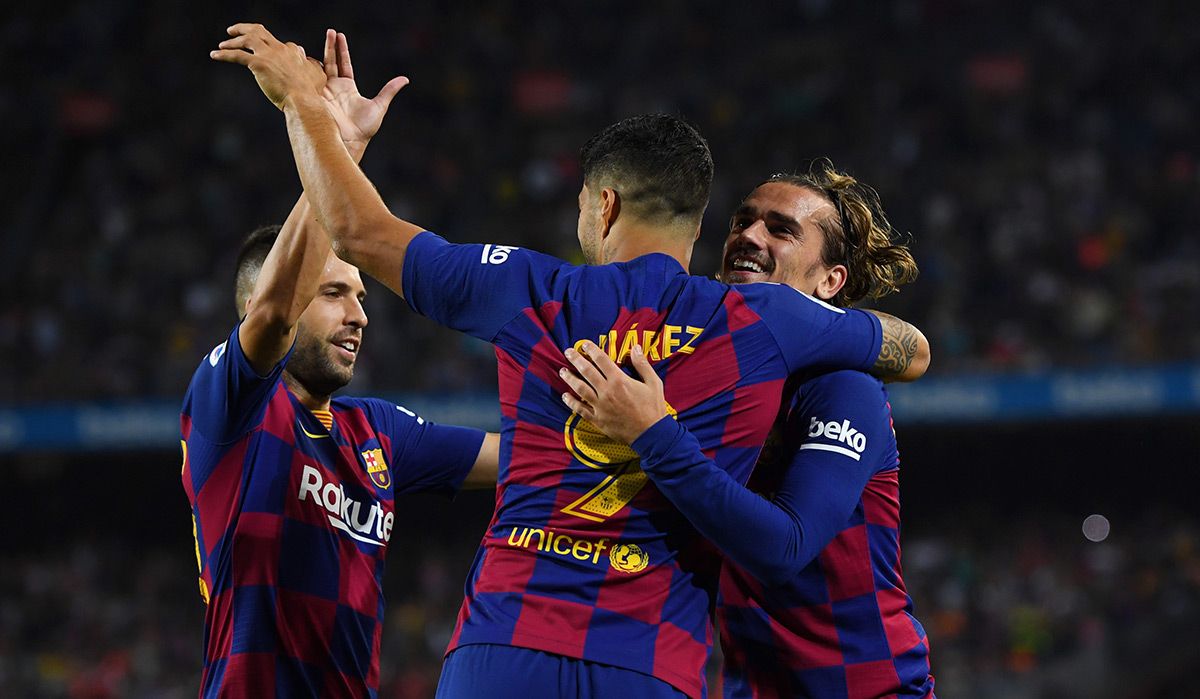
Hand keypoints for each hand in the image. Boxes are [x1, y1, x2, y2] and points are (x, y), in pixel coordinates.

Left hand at [210, 23, 325, 109]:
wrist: (303, 100)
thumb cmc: (311, 93)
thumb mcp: (317, 76)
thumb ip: (313, 67)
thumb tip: (313, 63)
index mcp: (292, 52)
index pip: (280, 43)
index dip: (272, 46)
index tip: (267, 52)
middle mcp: (279, 49)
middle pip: (259, 31)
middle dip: (244, 28)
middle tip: (233, 31)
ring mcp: (268, 55)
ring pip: (246, 39)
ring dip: (232, 40)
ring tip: (222, 45)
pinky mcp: (258, 64)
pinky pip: (237, 55)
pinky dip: (224, 54)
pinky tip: (215, 55)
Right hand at [318, 29, 408, 146]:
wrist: (350, 142)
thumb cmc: (364, 128)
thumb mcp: (379, 106)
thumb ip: (389, 91)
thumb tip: (405, 79)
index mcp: (348, 88)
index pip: (344, 64)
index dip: (342, 50)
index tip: (340, 36)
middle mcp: (335, 88)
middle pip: (331, 62)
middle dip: (331, 46)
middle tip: (331, 31)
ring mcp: (324, 92)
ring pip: (320, 67)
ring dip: (321, 52)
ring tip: (325, 36)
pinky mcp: (315, 97)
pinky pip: (310, 79)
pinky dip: (308, 67)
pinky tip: (306, 55)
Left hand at [559, 342, 668, 444]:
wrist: (651, 434)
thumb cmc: (653, 408)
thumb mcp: (654, 383)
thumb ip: (642, 364)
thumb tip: (636, 347)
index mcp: (620, 380)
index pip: (601, 360)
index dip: (591, 349)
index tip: (584, 344)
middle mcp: (607, 391)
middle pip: (587, 371)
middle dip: (576, 359)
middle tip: (568, 352)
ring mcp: (600, 406)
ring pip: (580, 388)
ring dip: (569, 378)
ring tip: (562, 371)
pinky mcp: (598, 419)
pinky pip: (580, 409)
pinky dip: (571, 402)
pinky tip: (565, 396)